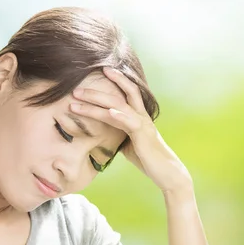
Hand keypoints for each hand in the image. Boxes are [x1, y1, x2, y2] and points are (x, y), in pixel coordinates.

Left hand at [70, 67, 192, 192]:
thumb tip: (103, 134)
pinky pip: (130, 122)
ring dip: (96, 101)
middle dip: (98, 89)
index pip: (126, 93)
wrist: (167, 173)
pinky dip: (119, 115)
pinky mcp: (143, 136)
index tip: (101, 71)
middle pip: (121, 93)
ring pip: (118, 105)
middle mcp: (141, 116)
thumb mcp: (129, 144)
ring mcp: (143, 124)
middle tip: (77, 89)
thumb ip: (118, 134)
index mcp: (138, 116)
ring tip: (78, 98)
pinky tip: (108, 111)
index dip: (116, 80)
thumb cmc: (147, 159)